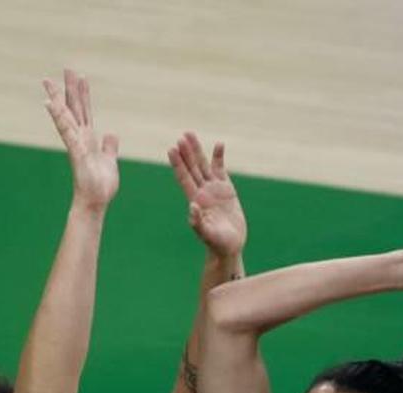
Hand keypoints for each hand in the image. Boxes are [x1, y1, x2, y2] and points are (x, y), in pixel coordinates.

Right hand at [43, 69, 118, 211]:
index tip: (81, 77)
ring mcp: (76, 144)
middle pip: (74, 109)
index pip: (85, 112)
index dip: (83, 94)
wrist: (96, 201)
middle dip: (69, 89)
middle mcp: (80, 138)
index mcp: (88, 138)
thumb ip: (109, 147)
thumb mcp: (110, 160)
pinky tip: (50, 105)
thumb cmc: (101, 185)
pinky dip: (59, 118)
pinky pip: (67, 132)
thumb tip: (111, 134)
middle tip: (65, 68)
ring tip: (49, 82)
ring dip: (58, 99)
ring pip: (66, 117)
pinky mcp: (76, 151)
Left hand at [168, 132, 246, 256]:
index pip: (184, 177)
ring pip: (204, 165)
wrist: (230, 246)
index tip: (172, 149)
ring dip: (197, 150)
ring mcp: (214, 189)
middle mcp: (202, 192)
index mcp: (195, 200)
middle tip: (182, 136)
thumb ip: (197, 222)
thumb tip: (192, 206)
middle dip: (187, 152)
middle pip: (192, 167)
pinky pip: (221, 169)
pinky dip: (219, 157)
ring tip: (190, 134)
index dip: (178, 163)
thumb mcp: (207, 234)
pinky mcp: (226, 190)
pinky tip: (219, 145)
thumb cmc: (217, 243)